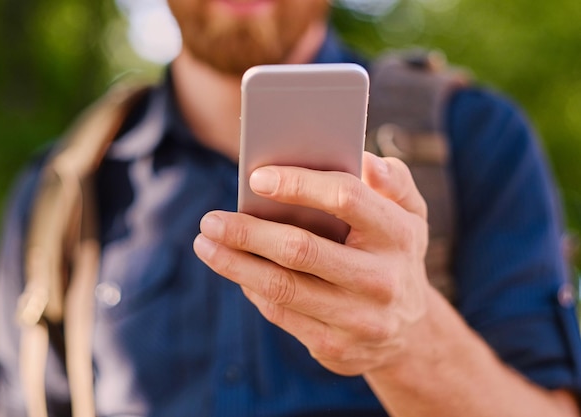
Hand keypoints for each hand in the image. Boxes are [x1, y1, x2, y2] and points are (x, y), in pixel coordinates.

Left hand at [193, 152, 430, 375]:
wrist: (411, 334)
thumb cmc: (396, 257)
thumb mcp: (411, 216)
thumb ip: (395, 181)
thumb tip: (366, 160)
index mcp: (400, 234)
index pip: (346, 198)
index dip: (298, 184)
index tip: (256, 178)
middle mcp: (382, 279)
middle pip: (301, 249)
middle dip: (248, 232)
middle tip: (211, 220)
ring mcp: (359, 318)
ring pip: (282, 287)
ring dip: (235, 264)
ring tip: (205, 244)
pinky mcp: (335, 346)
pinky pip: (281, 313)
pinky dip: (252, 289)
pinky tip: (235, 270)